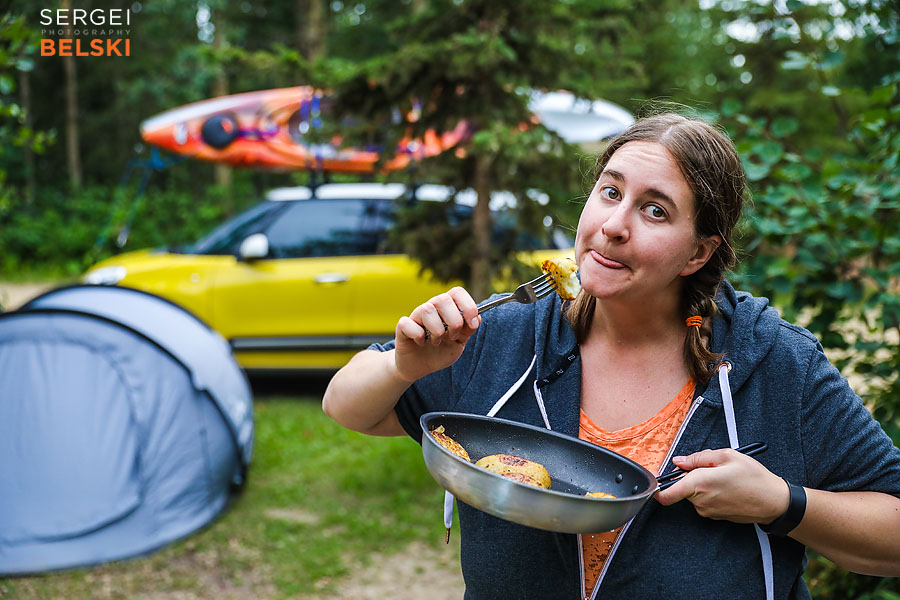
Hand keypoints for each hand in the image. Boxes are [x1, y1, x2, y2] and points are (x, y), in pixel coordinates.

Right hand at [393, 287, 480, 381]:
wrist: (420, 366)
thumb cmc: (440, 351)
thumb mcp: (459, 342)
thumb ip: (468, 330)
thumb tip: (478, 317)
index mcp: (447, 308)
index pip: (457, 292)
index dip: (468, 306)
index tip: (473, 324)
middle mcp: (431, 308)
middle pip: (443, 299)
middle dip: (454, 321)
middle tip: (452, 337)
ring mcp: (416, 316)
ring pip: (427, 310)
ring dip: (437, 331)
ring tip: (436, 342)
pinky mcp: (403, 327)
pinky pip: (408, 324)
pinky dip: (418, 336)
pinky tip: (421, 343)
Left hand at [654, 448, 788, 524]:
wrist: (774, 501)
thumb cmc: (754, 477)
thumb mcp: (727, 456)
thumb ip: (698, 457)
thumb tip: (679, 461)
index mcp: (699, 483)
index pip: (666, 493)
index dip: (657, 487)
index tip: (655, 480)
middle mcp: (700, 501)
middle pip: (681, 487)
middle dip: (689, 476)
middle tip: (709, 468)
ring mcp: (707, 511)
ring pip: (693, 494)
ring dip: (701, 484)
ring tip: (723, 478)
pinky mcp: (714, 516)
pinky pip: (703, 501)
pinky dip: (709, 493)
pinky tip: (727, 488)